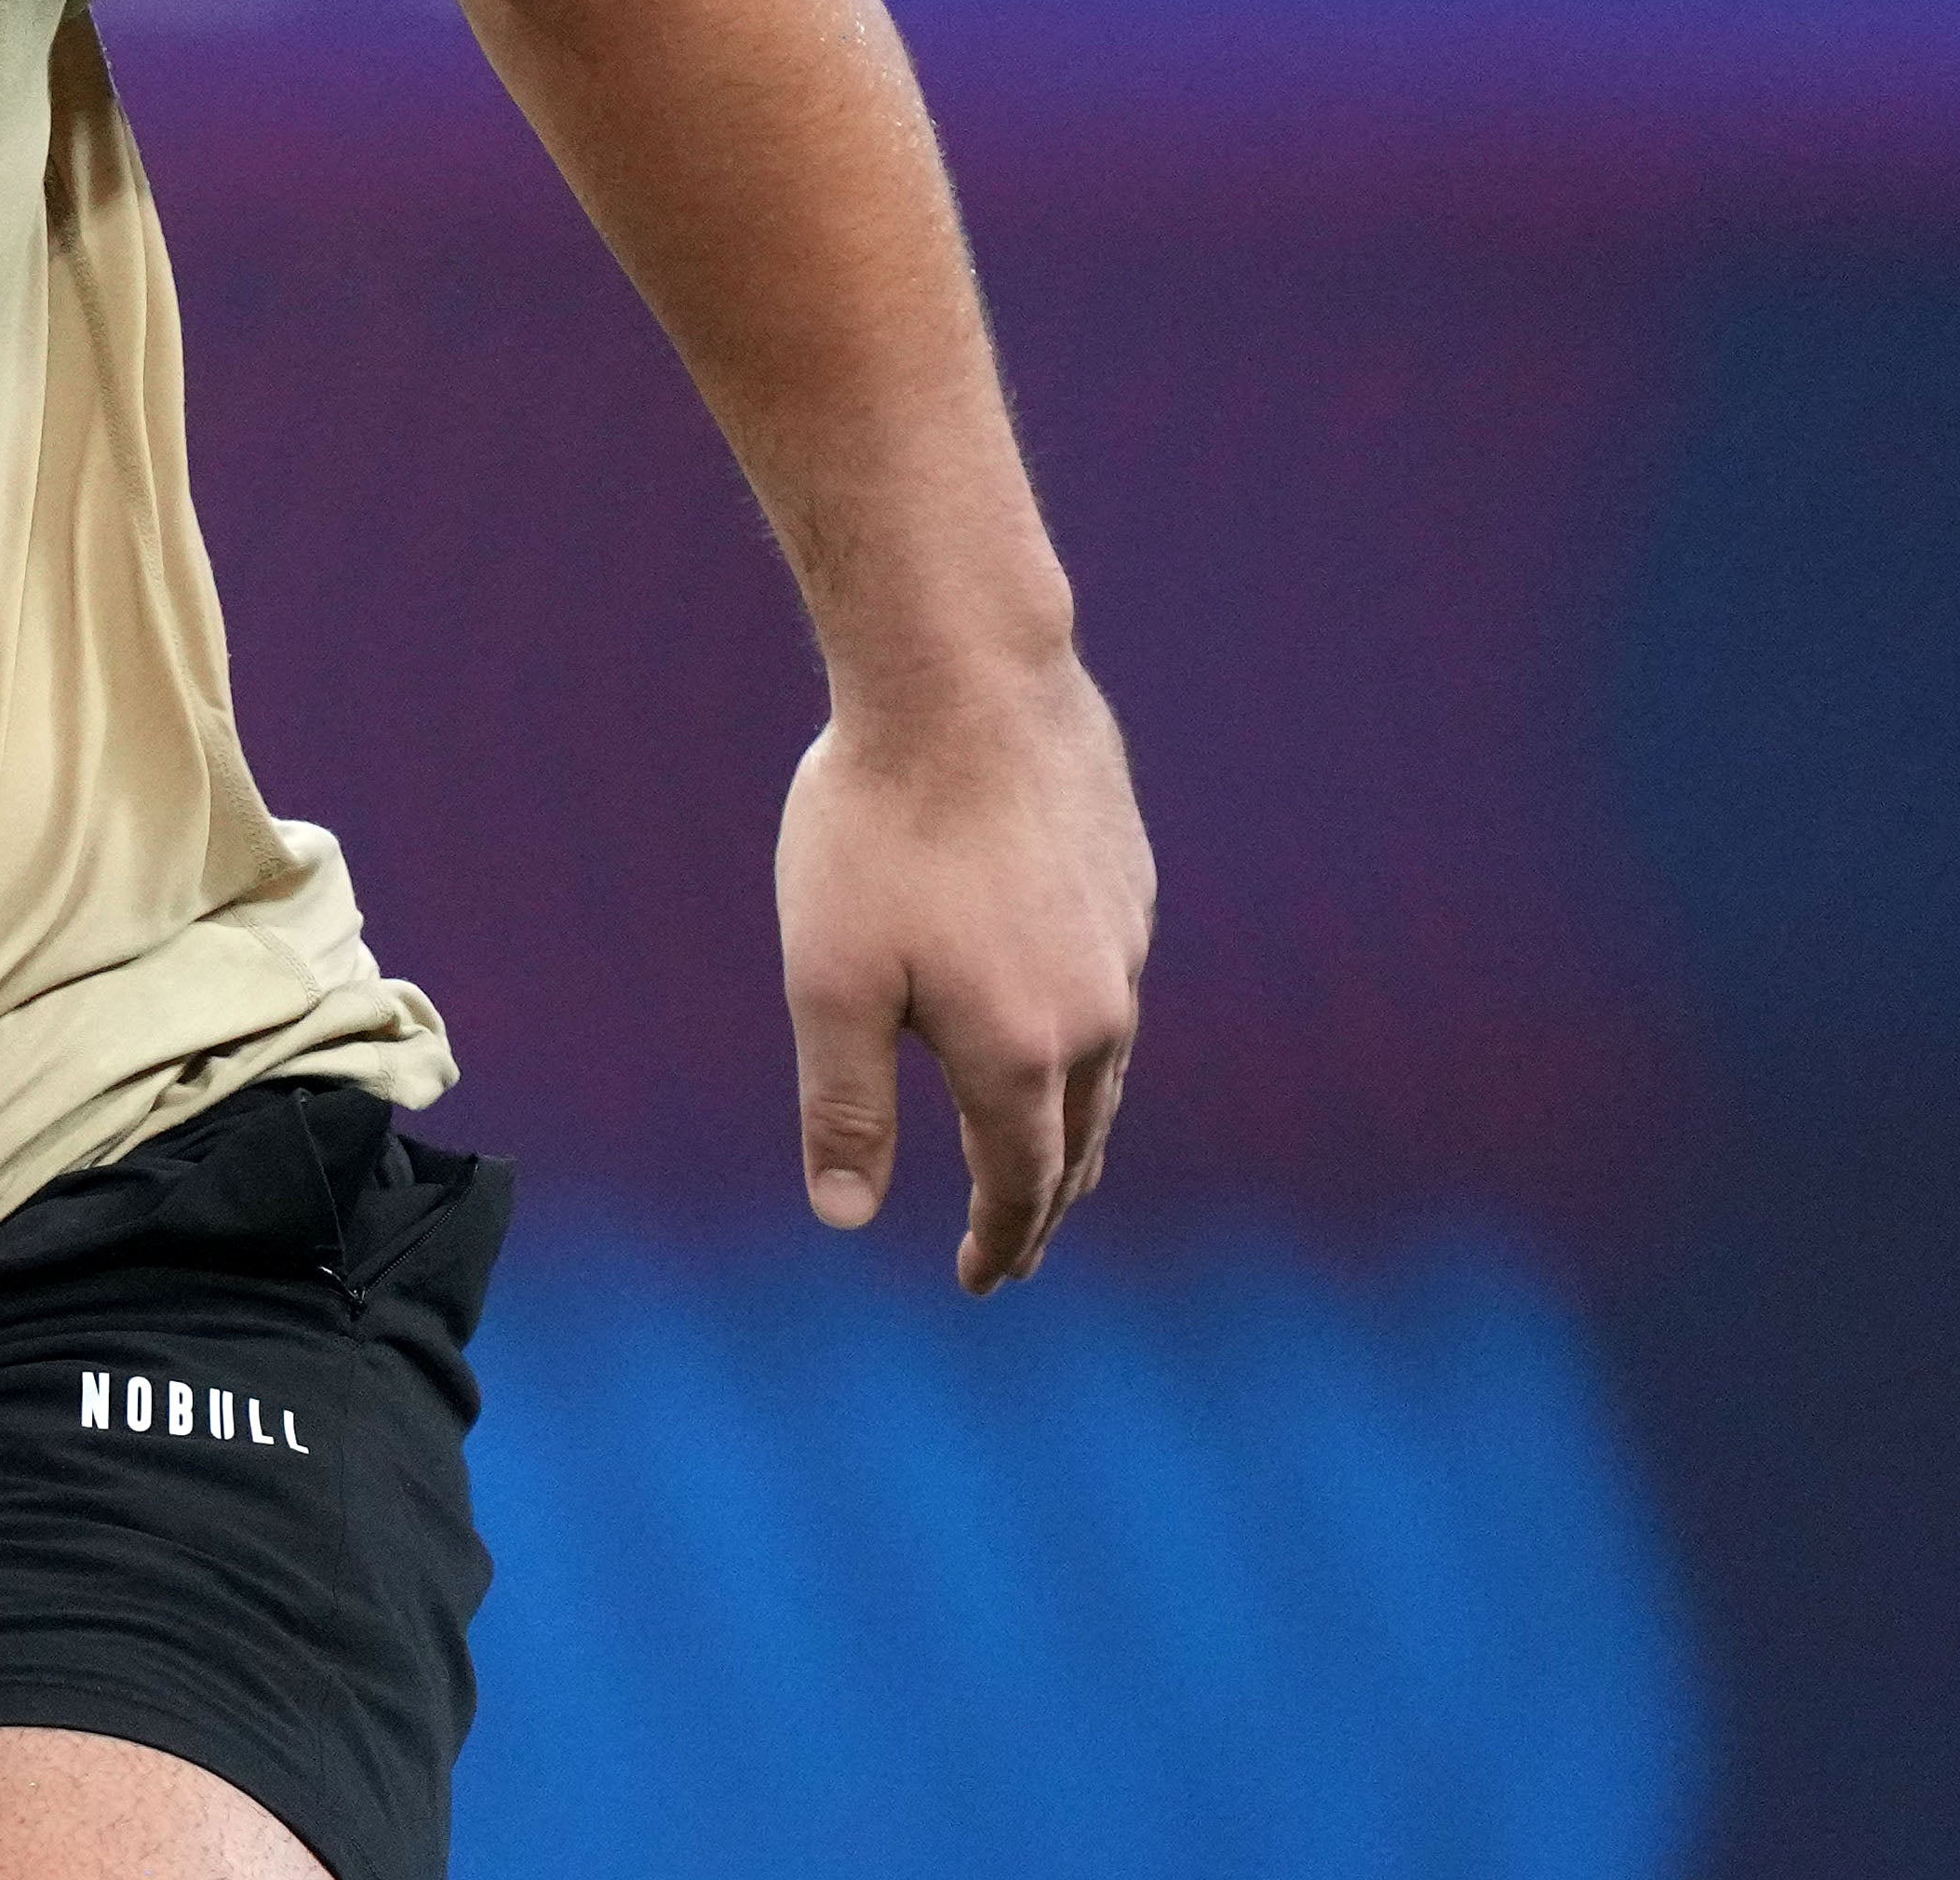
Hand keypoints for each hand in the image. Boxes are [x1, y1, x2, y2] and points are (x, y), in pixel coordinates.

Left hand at [775, 658, 1152, 1292]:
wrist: (962, 679)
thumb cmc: (876, 828)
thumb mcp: (830, 981)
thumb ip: (843, 1106)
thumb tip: (846, 1218)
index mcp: (1021, 1051)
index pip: (1020, 1183)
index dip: (1001, 1241)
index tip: (980, 1281)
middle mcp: (1095, 1010)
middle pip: (1077, 1140)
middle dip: (1043, 1205)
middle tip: (1016, 1250)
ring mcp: (1123, 941)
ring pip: (1107, 1068)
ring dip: (1074, 1127)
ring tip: (1050, 1161)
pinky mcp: (1128, 880)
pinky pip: (1114, 991)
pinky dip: (1087, 1041)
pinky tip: (1064, 1028)